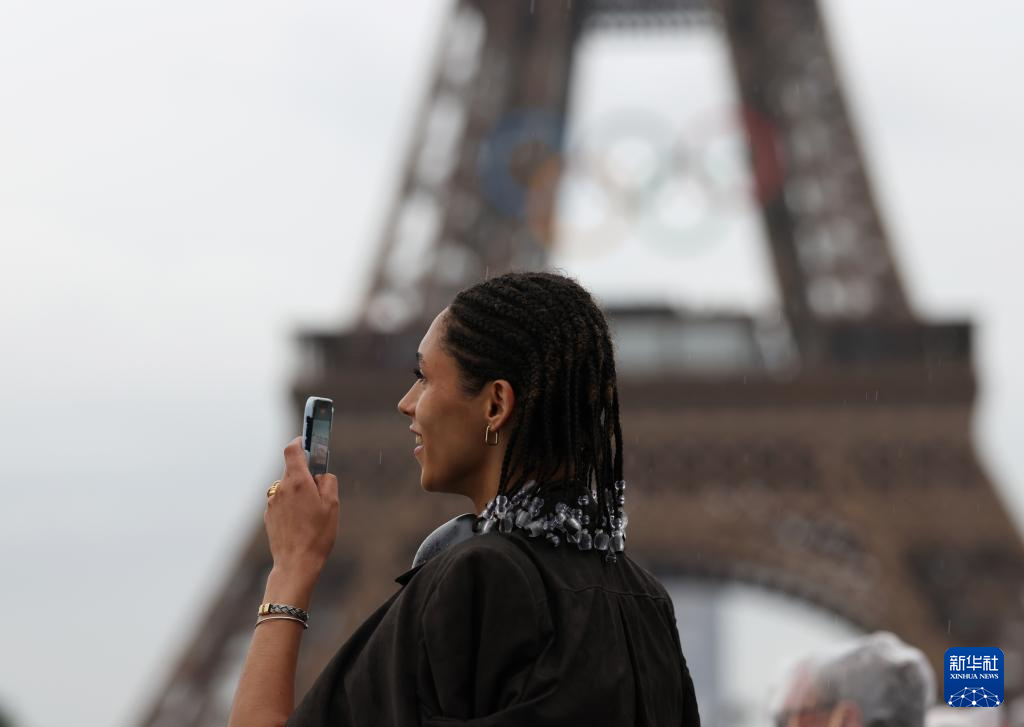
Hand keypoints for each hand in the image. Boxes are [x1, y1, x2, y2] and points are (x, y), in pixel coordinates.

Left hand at [264, 436, 339, 574]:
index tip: (307, 442)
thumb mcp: (332, 505)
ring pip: (287, 488)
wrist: (296, 563)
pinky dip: (291, 506)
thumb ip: (328, 482)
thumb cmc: (317, 534)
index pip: (292, 449)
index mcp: (297, 481)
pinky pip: (281, 503)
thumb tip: (322, 474)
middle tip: (319, 486)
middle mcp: (281, 489)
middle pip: (291, 470)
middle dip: (305, 473)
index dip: (300, 441)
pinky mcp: (269, 516)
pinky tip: (301, 523)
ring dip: (298, 492)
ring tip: (311, 512)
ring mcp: (272, 503)